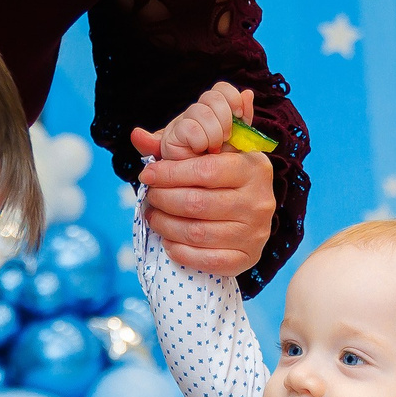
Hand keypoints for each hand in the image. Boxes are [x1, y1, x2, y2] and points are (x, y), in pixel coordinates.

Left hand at [131, 84, 276, 277]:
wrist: (251, 211)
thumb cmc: (223, 178)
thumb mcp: (207, 154)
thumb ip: (173, 145)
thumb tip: (136, 136)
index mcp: (253, 168)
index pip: (205, 171)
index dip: (169, 174)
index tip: (147, 175)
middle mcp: (259, 201)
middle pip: (197, 203)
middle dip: (164, 200)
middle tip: (150, 197)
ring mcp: (255, 233)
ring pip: (197, 233)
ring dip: (166, 226)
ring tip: (154, 217)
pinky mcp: (248, 258)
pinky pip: (207, 260)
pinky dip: (181, 252)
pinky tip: (169, 241)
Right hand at [141, 82, 251, 161]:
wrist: (207, 191)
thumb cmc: (223, 170)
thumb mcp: (238, 143)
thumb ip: (243, 121)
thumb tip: (248, 93)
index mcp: (213, 112)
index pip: (221, 89)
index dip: (232, 98)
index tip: (239, 115)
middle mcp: (197, 114)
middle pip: (213, 96)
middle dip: (225, 118)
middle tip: (225, 138)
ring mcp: (182, 124)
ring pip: (201, 110)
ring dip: (213, 132)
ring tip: (214, 148)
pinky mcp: (170, 137)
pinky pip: (190, 127)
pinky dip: (200, 140)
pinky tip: (201, 151)